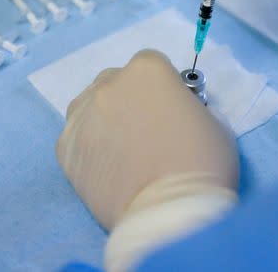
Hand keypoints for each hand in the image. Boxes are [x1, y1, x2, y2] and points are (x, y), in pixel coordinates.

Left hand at [55, 49, 238, 230]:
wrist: (170, 213)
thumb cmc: (202, 163)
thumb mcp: (213, 122)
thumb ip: (189, 107)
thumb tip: (176, 112)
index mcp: (147, 69)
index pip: (150, 65)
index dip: (161, 87)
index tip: (168, 109)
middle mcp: (108, 85)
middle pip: (115, 83)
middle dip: (129, 100)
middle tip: (145, 132)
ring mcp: (82, 116)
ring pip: (89, 108)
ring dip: (104, 120)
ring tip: (122, 151)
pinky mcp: (64, 150)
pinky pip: (76, 139)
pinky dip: (88, 149)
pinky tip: (107, 168)